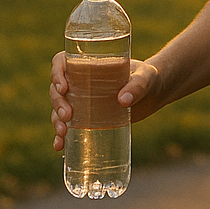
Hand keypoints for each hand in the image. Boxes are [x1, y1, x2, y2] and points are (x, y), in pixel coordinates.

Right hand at [49, 53, 163, 151]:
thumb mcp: (144, 78)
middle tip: (68, 115)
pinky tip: (59, 146)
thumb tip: (123, 101)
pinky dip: (61, 136)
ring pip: (58, 108)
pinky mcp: (86, 118)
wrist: (153, 94)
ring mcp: (81, 101)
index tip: (64, 87)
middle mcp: (79, 81)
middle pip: (56, 89)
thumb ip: (137, 86)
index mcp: (88, 64)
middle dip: (57, 103)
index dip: (56, 73)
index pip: (61, 62)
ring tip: (63, 132)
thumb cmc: (147, 78)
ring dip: (56, 120)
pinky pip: (67, 126)